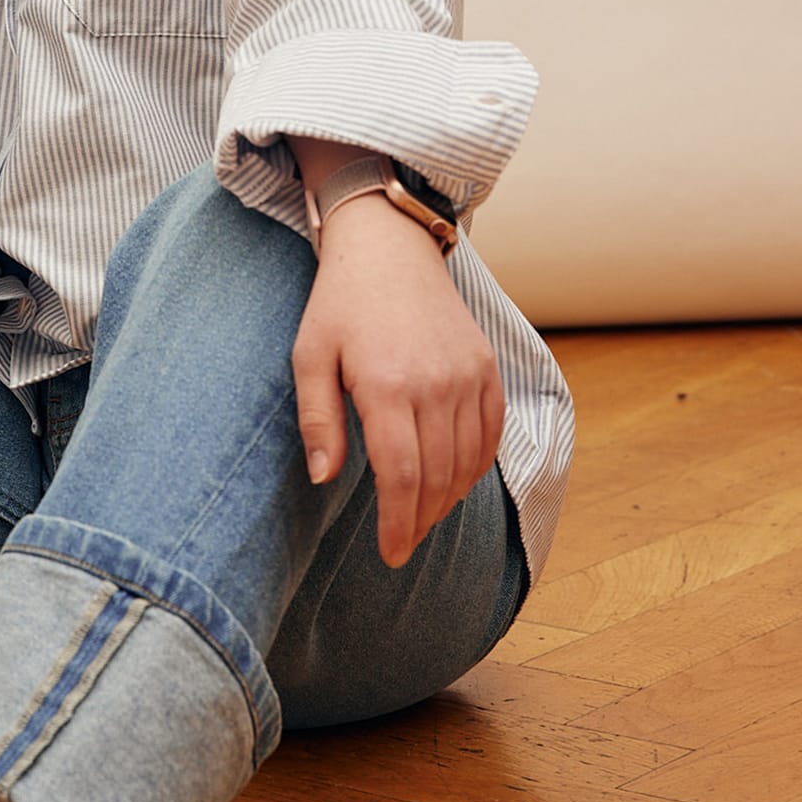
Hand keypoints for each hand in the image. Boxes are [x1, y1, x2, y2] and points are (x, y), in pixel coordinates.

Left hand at [290, 195, 504, 568]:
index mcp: (386, 383)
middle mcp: (435, 382)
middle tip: (402, 546)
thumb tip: (324, 478)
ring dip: (448, 500)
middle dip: (420, 521)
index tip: (390, 553)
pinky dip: (477, 467)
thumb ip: (317, 419)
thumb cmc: (340, 304)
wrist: (388, 248)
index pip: (401, 475)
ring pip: (468, 462)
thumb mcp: (309, 355)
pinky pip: (492, 433)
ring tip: (423, 518)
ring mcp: (468, 374)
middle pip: (437, 477)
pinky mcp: (486, 366)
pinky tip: (455, 483)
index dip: (397, 523)